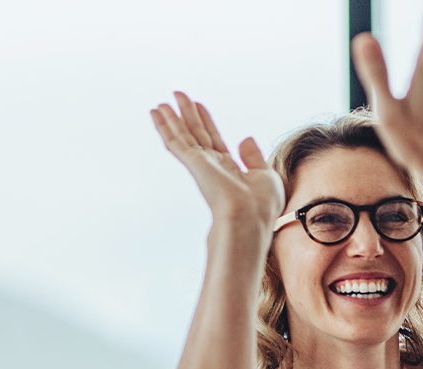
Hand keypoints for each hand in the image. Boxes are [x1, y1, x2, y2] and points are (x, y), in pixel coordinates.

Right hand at [150, 92, 283, 230]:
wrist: (249, 218)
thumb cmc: (261, 206)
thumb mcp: (266, 176)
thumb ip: (254, 157)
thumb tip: (245, 139)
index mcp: (229, 170)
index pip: (214, 140)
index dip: (206, 122)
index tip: (199, 106)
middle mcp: (212, 166)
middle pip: (196, 134)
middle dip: (187, 114)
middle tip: (178, 95)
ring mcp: (201, 165)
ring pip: (182, 136)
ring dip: (171, 118)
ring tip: (162, 103)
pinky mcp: (193, 163)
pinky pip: (175, 141)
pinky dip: (165, 126)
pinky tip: (156, 113)